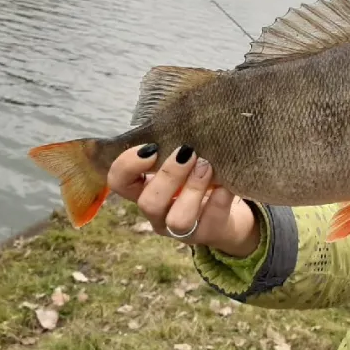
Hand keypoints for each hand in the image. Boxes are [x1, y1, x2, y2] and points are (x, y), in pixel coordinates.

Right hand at [107, 143, 261, 258]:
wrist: (230, 212)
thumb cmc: (198, 178)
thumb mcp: (181, 163)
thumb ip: (173, 147)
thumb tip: (180, 116)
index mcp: (145, 191)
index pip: (118, 182)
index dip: (128, 166)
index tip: (152, 148)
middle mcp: (158, 214)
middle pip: (148, 203)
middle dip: (168, 175)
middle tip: (188, 152)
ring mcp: (183, 230)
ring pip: (177, 220)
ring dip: (192, 189)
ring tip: (206, 166)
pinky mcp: (210, 234)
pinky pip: (213, 220)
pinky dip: (220, 198)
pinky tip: (227, 183)